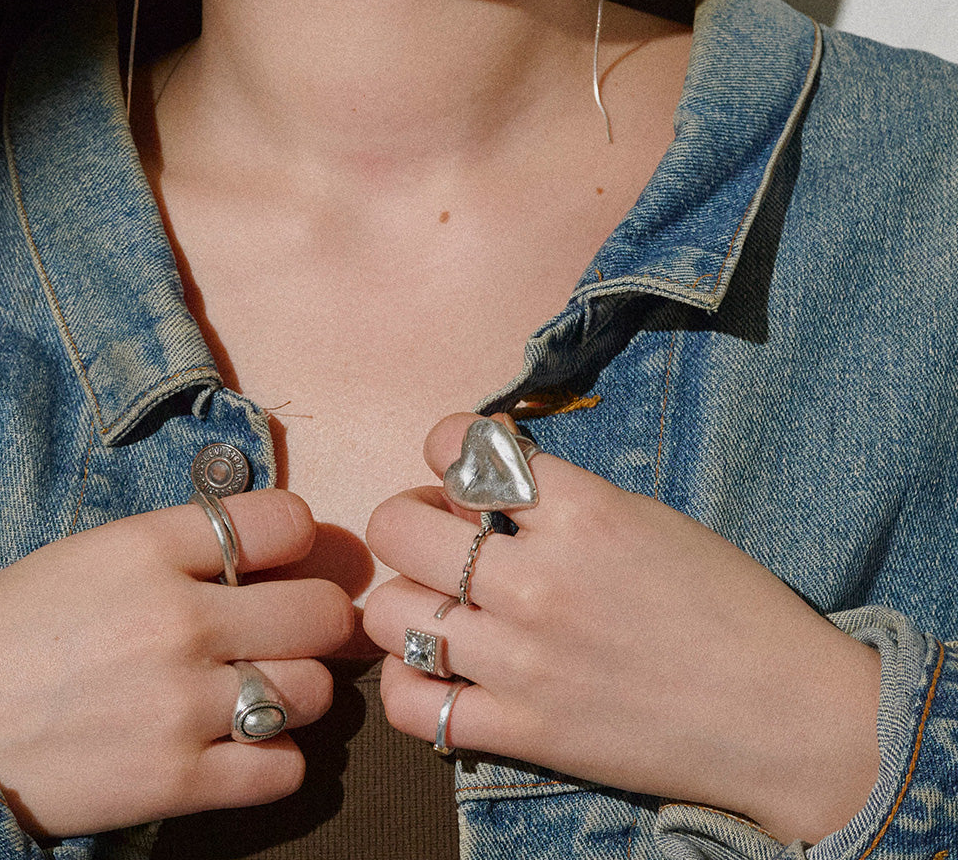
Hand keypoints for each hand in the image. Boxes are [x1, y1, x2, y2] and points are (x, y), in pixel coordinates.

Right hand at [0, 489, 352, 839]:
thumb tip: (278, 544)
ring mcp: (178, 705)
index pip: (286, 522)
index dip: (296, 540)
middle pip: (322, 613)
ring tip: (258, 691)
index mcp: (150, 549)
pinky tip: (240, 746)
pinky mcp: (173, 783)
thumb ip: (187, 545)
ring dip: (296, 693)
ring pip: (314, 692)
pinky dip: (273, 760)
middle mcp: (176, 621)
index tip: (280, 562)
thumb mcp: (95, 556)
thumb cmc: (17, 633)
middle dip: (317, 622)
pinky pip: (284, 770)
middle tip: (291, 633)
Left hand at [364, 414, 880, 843]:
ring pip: (389, 613)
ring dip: (405, 601)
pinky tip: (441, 671)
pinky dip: (410, 685)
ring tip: (441, 606)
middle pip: (399, 527)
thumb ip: (562, 499)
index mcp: (582, 513)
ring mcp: (524, 661)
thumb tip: (482, 483)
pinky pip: (411, 705)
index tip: (459, 464)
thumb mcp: (649, 520)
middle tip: (441, 534)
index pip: (459, 448)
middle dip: (411, 518)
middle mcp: (539, 581)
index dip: (446, 445)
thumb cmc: (730, 605)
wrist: (786, 715)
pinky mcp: (523, 730)